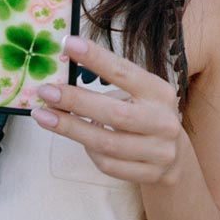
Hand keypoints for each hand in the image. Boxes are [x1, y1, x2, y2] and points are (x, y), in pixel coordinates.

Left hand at [31, 36, 184, 184]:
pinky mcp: (150, 174)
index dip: (96, 58)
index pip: (124, 72)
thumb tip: (63, 78)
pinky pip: (108, 164)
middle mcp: (163, 121)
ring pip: (107, 143)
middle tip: (46, 91)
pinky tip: (80, 138)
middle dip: (75, 101)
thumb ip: (109, 85)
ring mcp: (159, 151)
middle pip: (114, 113)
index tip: (68, 44)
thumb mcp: (138, 93)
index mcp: (159, 91)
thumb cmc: (145, 114)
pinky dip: (89, 150)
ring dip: (71, 129)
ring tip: (45, 116)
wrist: (174, 155)